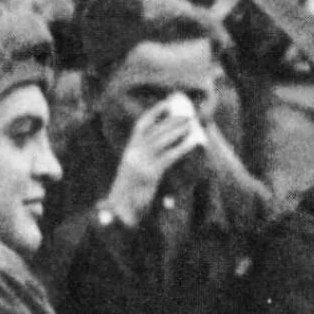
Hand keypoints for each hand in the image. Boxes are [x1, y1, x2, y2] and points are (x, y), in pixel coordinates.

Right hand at [103, 94, 204, 226]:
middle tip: (188, 113)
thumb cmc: (130, 192)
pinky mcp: (151, 174)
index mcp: (129, 150)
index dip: (154, 113)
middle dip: (172, 120)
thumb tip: (165, 142)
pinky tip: (193, 142)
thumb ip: (147, 157)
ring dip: (177, 129)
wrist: (120, 211)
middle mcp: (134, 153)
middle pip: (155, 130)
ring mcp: (141, 163)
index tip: (167, 103)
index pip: (141, 126)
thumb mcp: (135, 171)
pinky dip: (182, 146)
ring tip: (191, 123)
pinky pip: (170, 156)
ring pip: (162, 140)